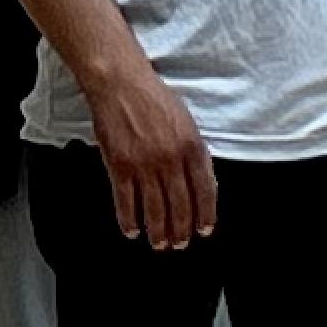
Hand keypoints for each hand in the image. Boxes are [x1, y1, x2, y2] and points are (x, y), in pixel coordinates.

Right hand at [85, 64, 216, 251]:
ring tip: (159, 243)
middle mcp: (171, 159)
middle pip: (181, 205)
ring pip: (155, 209)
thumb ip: (194, 151)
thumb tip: (200, 182)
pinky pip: (126, 201)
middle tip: (180, 243)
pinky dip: (128, 219)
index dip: (205, 214)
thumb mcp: (186, 121)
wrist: (120, 82)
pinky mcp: (120, 165)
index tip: (204, 229)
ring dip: (158, 231)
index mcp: (192, 147)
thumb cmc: (153, 97)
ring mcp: (145, 164)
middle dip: (182, 229)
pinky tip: (131, 230)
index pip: (205, 191)